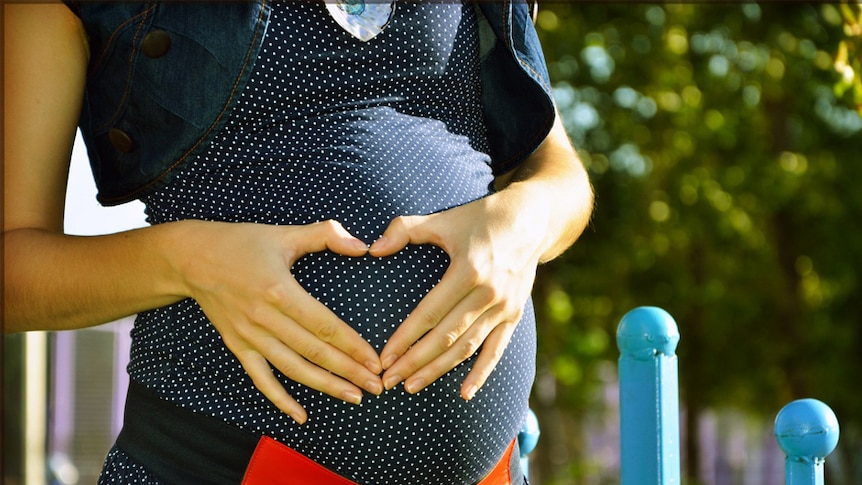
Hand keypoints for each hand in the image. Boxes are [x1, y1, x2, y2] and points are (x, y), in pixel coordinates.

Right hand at [177, 220, 382, 423]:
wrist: (190, 258)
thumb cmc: (242, 243)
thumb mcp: (285, 233)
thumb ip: (327, 234)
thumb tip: (362, 245)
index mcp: (280, 290)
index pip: (325, 326)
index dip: (353, 346)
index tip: (375, 360)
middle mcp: (264, 318)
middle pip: (314, 352)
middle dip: (349, 372)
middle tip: (376, 386)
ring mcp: (249, 336)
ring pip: (293, 369)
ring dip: (325, 386)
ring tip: (354, 397)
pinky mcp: (237, 346)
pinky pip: (261, 379)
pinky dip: (281, 400)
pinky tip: (302, 415)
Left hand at [369, 190, 546, 399]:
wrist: (531, 220)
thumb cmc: (480, 218)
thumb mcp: (443, 219)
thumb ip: (405, 230)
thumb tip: (372, 249)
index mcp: (468, 270)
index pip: (429, 313)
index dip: (405, 338)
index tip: (384, 358)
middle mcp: (488, 293)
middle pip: (446, 337)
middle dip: (415, 361)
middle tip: (389, 380)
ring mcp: (504, 307)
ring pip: (467, 348)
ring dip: (439, 370)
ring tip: (412, 386)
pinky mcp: (514, 315)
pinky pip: (496, 350)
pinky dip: (481, 374)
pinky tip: (464, 393)